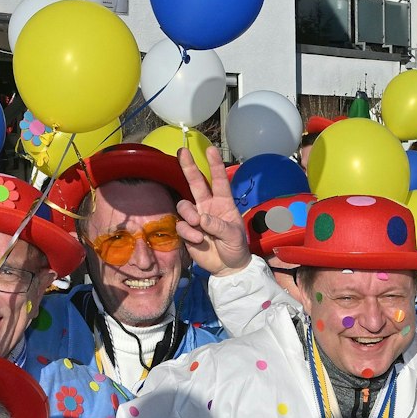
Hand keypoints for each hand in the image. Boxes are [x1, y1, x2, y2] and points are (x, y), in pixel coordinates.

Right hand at [174, 145, 250, 276]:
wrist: (228, 268)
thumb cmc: (236, 247)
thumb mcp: (233, 236)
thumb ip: (219, 225)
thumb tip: (201, 218)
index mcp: (223, 203)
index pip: (219, 181)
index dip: (215, 165)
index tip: (210, 149)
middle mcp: (208, 206)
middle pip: (196, 183)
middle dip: (189, 167)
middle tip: (182, 151)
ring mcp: (196, 218)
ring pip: (184, 205)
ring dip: (189, 213)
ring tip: (198, 226)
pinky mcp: (187, 231)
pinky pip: (181, 225)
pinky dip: (187, 231)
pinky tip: (197, 239)